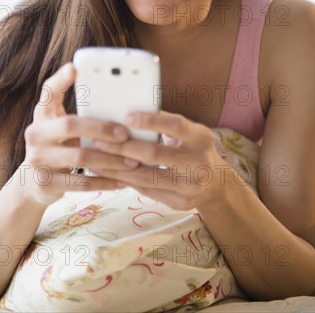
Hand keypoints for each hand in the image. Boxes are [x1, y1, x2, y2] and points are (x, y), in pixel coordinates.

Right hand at [21, 63, 139, 205]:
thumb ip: (81, 113)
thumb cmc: (59, 146)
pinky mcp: (45, 183)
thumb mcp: (62, 126)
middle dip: (102, 128)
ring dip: (111, 159)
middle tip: (126, 133)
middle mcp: (35, 134)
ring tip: (133, 161)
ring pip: (79, 158)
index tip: (74, 67)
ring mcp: (37, 159)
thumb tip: (120, 101)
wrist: (33, 182)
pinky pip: (81, 183)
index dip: (61, 79)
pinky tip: (123, 180)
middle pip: (71, 125)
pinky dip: (105, 181)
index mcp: (43, 115)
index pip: (49, 91)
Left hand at [91, 111, 227, 209]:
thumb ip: (167, 124)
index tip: (126, 117)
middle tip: (98, 140)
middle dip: (123, 147)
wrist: (218, 184)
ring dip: (117, 167)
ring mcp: (190, 187)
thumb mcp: (191, 133)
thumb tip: (131, 112)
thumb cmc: (195, 149)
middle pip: (154, 154)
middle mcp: (199, 164)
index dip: (150, 121)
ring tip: (96, 159)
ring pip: (146, 177)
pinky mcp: (180, 203)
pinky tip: (110, 173)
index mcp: (201, 139)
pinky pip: (147, 190)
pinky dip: (126, 180)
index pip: (175, 126)